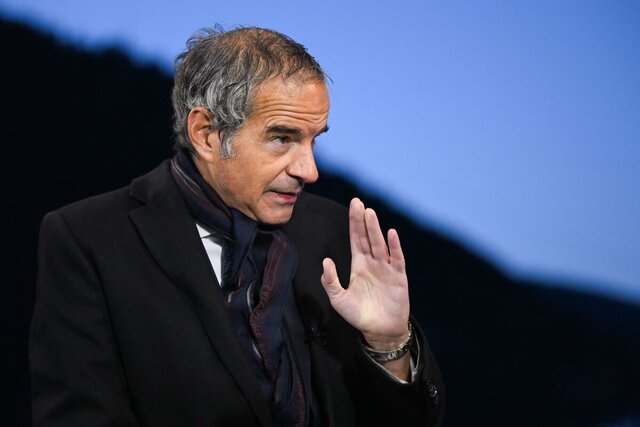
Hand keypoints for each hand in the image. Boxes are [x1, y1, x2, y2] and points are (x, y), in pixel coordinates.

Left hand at [321, 198, 409, 349]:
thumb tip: (326, 261)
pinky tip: (391, 233)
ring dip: (375, 229)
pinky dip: (394, 246)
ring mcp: (386, 268)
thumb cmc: (359, 315)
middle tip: (358, 202)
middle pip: (367, 236)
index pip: (356, 238)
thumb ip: (331, 281)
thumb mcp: (338, 299)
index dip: (354, 223)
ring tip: (370, 213)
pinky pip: (396, 259)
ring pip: (380, 244)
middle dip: (362, 220)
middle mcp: (373, 262)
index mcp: (359, 264)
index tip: (353, 206)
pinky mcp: (398, 277)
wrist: (379, 331)